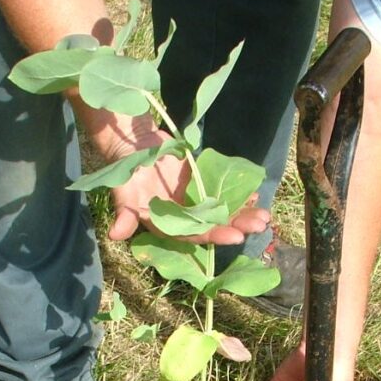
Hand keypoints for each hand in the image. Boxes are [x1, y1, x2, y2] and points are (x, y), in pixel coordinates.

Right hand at [105, 124, 270, 243]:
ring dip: (243, 214)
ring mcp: (195, 202)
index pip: (193, 235)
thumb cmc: (126, 172)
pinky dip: (239, 194)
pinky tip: (256, 195)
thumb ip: (125, 214)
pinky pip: (223, 193)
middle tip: (261, 224)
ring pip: (223, 212)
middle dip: (238, 225)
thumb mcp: (123, 192)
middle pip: (214, 226)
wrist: (133, 144)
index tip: (235, 236)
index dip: (213, 235)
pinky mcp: (202, 185)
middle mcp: (184, 218)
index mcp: (168, 225)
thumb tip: (115, 234)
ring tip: (265, 216)